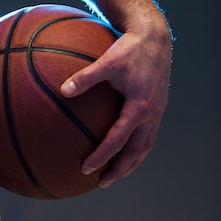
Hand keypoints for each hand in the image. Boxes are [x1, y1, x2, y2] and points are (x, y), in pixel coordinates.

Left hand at [60, 20, 171, 187]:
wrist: (154, 37)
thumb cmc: (128, 48)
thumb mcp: (106, 62)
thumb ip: (84, 77)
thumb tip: (62, 91)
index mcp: (139, 107)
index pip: (118, 140)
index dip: (102, 156)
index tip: (87, 168)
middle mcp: (151, 113)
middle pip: (135, 151)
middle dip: (119, 169)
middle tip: (102, 183)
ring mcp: (157, 111)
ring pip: (146, 145)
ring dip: (131, 162)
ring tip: (118, 173)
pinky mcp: (158, 105)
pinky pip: (149, 134)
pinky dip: (139, 146)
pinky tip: (127, 147)